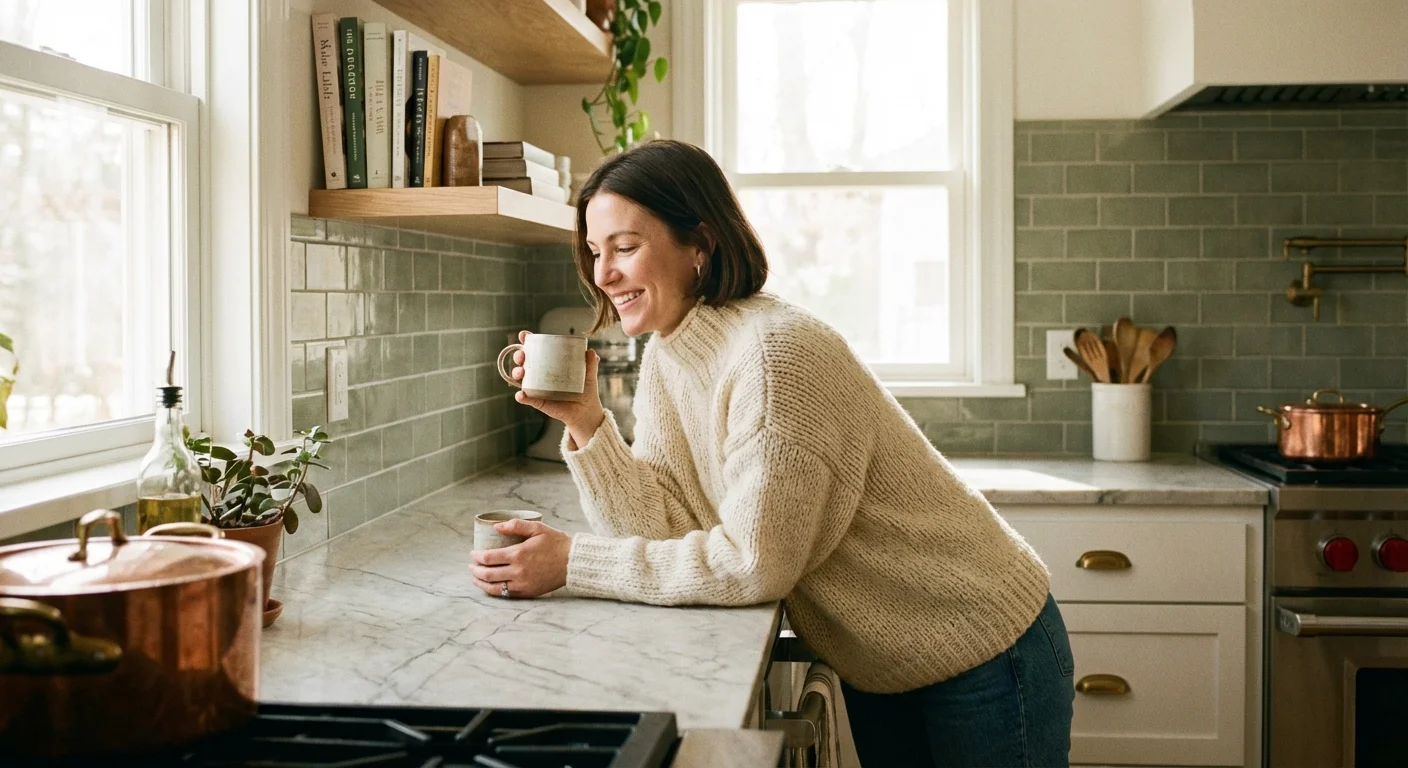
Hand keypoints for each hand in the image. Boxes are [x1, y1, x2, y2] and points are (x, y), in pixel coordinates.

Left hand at [468, 518, 571, 598]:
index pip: (488, 558)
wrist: (573, 562)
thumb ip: (516, 525)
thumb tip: (496, 526)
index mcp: (518, 554)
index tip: (473, 553)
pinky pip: (506, 594)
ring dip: (481, 583)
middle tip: (471, 566)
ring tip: (475, 578)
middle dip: (475, 570)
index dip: (477, 556)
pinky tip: (490, 586)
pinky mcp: (527, 592)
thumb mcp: (537, 528)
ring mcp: (522, 584)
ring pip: (494, 587)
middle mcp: (518, 571)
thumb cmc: (556, 543)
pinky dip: (494, 590)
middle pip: (487, 574)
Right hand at [508, 330, 606, 446]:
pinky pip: (527, 398)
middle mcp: (541, 375)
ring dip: (517, 373)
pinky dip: (521, 396)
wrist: (586, 412)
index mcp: (550, 365)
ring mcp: (538, 388)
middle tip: (522, 355)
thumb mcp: (589, 376)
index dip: (527, 342)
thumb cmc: (585, 391)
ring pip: (522, 379)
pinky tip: (521, 394)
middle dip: (519, 355)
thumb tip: (591, 352)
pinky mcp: (539, 402)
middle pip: (525, 362)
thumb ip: (590, 364)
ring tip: (520, 372)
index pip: (536, 350)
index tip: (524, 335)